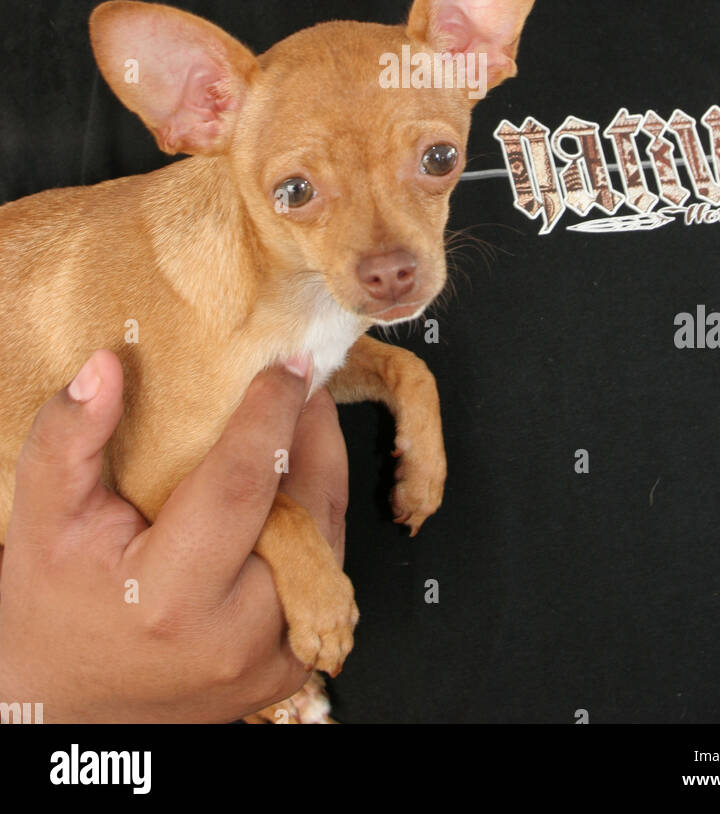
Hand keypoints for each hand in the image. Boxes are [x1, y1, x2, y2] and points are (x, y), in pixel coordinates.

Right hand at [0, 348, 348, 722]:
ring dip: (322, 472)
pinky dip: (318, 522)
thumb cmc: (55, 606)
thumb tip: (107, 366)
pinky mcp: (289, 668)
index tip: (287, 363)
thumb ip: (69, 437)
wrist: (71, 703)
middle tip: (303, 378)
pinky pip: (326, 576)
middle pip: (307, 511)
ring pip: (329, 542)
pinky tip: (294, 480)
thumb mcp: (42, 519)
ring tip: (300, 417)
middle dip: (313, 434)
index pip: (242, 485)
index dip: (271, 414)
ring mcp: (269, 660)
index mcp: (169, 598)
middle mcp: (233, 636)